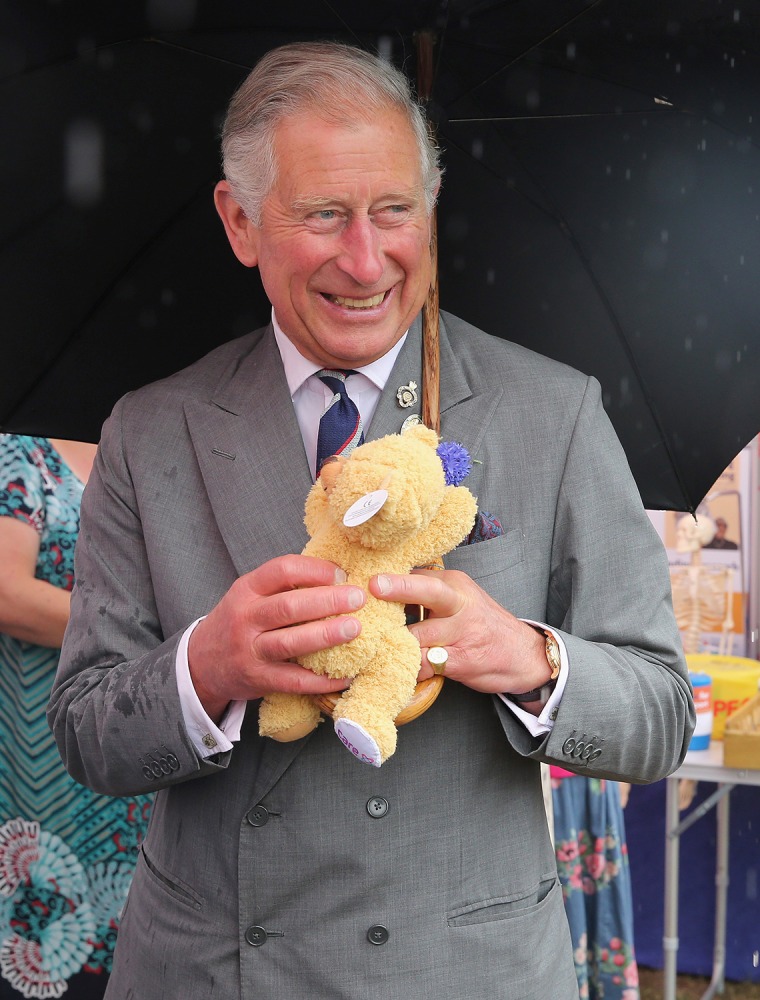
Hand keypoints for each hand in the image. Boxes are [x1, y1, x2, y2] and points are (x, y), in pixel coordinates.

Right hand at [188, 555, 364, 720]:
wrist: (201, 663)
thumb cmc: (237, 622)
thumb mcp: (249, 594)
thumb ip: (283, 585)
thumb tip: (337, 575)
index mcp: (246, 589)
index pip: (281, 570)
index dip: (314, 570)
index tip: (341, 574)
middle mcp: (245, 618)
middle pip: (289, 606)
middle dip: (328, 601)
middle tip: (358, 598)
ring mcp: (250, 651)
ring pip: (290, 642)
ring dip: (326, 635)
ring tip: (355, 629)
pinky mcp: (258, 680)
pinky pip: (294, 680)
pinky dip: (322, 679)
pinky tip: (346, 675)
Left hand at [370, 569, 549, 697]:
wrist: (524, 655)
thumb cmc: (481, 624)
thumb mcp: (460, 598)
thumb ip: (426, 592)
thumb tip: (380, 587)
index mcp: (455, 584)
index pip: (419, 574)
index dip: (391, 576)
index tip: (366, 573)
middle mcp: (460, 603)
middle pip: (427, 591)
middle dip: (399, 587)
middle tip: (372, 585)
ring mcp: (462, 632)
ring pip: (418, 635)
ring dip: (392, 643)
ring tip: (371, 646)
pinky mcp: (462, 660)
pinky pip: (425, 664)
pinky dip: (407, 668)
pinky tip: (395, 669)